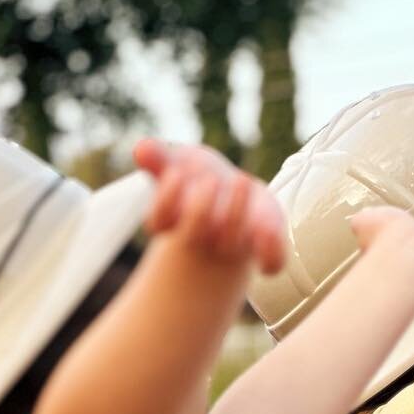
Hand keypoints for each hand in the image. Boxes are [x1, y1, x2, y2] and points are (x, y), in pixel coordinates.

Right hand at [134, 140, 284, 273]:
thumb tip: (141, 150)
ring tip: (241, 180)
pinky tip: (268, 227)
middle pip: (196, 234)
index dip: (166, 201)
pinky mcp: (263, 249)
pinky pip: (270, 263)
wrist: (237, 193)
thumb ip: (160, 158)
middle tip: (211, 180)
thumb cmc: (198, 177)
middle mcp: (202, 238)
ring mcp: (233, 246)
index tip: (176, 173)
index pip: (159, 222)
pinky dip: (271, 250)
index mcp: (175, 219)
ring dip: (236, 213)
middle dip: (201, 209)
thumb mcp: (179, 162)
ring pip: (231, 242)